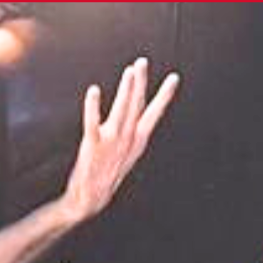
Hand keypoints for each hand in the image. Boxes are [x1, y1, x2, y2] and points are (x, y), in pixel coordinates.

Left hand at [57, 57, 178, 227]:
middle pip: (137, 105)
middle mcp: (127, 139)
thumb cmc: (106, 177)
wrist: (89, 200)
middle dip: (140, 82)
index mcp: (137, 142)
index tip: (174, 78)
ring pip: (122, 109)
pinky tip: (94, 91)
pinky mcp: (92, 145)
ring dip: (127, 88)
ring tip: (130, 70)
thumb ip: (132, 137)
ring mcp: (111, 142)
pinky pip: (92, 122)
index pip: (154, 113)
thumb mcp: (126, 157)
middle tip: (141, 62)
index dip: (164, 95)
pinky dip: (93, 106)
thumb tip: (138, 122)